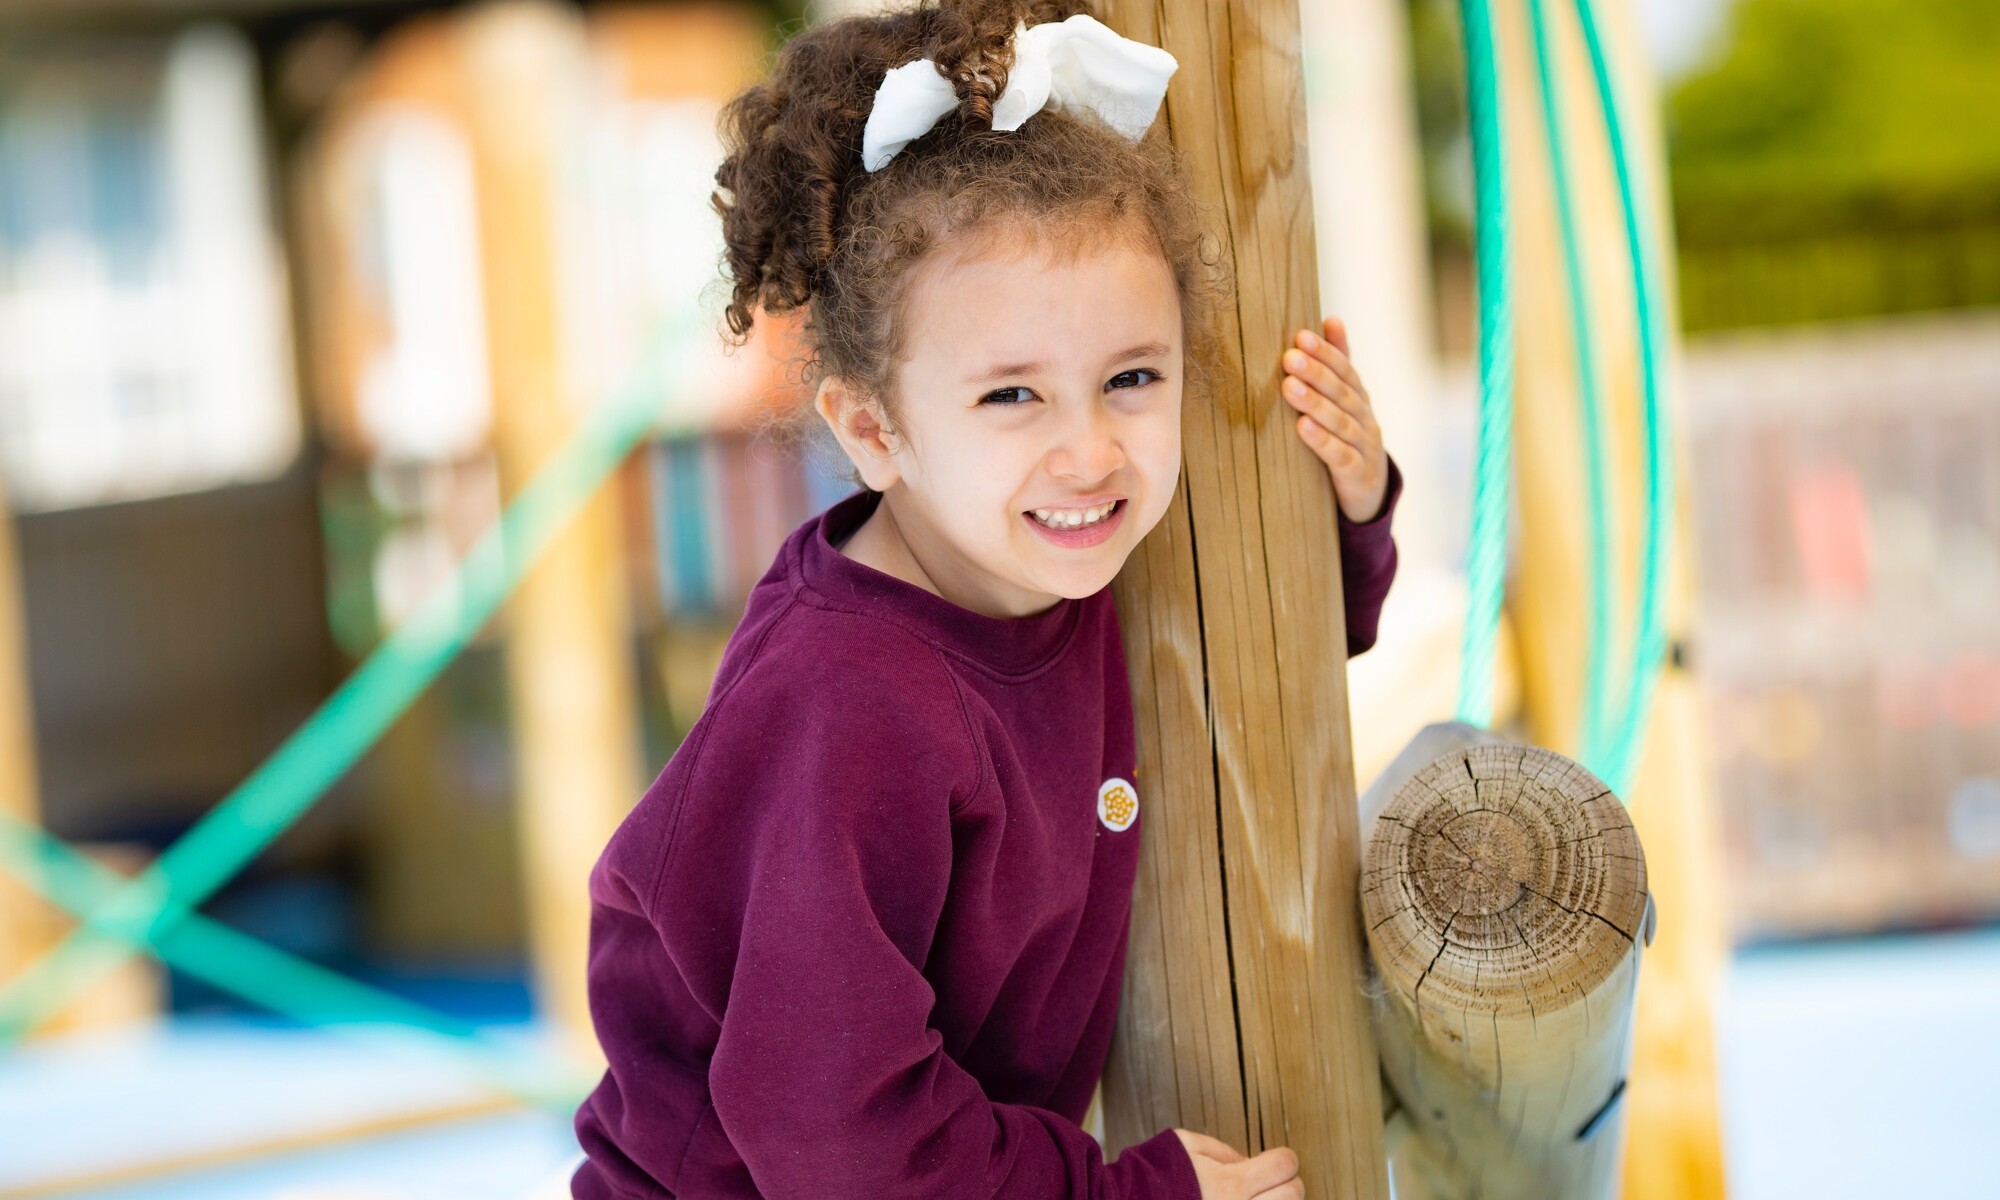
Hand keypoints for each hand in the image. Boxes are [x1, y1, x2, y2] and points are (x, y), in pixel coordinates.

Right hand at [1173, 1129, 1303, 1198]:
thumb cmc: (1152, 1178)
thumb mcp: (1185, 1146)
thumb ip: (1223, 1150)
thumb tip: (1247, 1161)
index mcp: (1230, 1184)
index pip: (1285, 1164)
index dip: (1281, 1159)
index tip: (1272, 1162)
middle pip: (1295, 1195)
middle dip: (1286, 1184)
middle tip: (1267, 1184)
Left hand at [1280, 315, 1388, 523]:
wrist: (1369, 495)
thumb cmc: (1348, 441)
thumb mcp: (1345, 403)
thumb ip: (1339, 364)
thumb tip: (1331, 318)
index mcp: (1359, 399)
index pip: (1345, 371)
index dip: (1325, 352)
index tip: (1300, 336)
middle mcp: (1365, 419)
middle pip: (1342, 393)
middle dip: (1317, 373)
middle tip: (1290, 357)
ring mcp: (1365, 448)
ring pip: (1341, 422)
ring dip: (1315, 403)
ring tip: (1289, 388)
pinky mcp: (1358, 476)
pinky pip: (1340, 456)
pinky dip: (1322, 441)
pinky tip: (1302, 428)